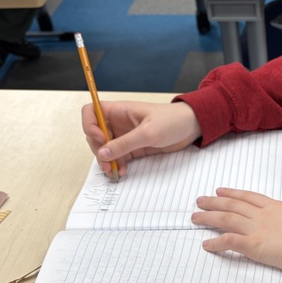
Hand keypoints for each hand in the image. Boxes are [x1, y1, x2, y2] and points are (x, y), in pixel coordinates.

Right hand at [81, 100, 201, 175]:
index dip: (90, 125)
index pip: (91, 112)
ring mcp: (125, 135)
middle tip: (107, 163)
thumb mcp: (148, 133)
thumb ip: (125, 143)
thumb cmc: (172, 121)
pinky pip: (118, 156)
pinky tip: (122, 171)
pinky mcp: (133, 147)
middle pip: (95, 134)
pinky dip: (117, 164)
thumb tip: (103, 153)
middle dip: (98, 149)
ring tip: (114, 171)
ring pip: (106, 148)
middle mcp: (118, 122)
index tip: (99, 139)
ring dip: (106, 160)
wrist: (192, 127)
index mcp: (119, 111)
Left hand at [192, 180, 281, 271]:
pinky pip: (229, 242)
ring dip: (209, 218)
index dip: (232, 193)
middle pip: (232, 205)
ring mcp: (257, 229)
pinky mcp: (253, 245)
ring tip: (195, 218)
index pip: (248, 197)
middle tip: (199, 201)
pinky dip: (216, 243)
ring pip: (227, 220)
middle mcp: (263, 215)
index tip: (220, 190)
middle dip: (214, 202)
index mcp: (276, 206)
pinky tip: (206, 245)